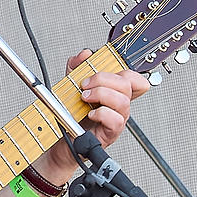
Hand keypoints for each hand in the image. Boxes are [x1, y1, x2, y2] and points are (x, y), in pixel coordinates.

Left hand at [45, 51, 149, 174]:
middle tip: (85, 85)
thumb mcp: (71, 85)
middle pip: (127, 84)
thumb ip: (76, 67)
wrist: (62, 141)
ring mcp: (117, 119)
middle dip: (103, 79)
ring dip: (101, 94)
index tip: (102, 70)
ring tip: (85, 98)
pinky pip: (116, 121)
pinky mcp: (110, 133)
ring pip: (123, 101)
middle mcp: (119, 105)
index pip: (134, 78)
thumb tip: (84, 54)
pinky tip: (91, 113)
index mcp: (114, 92)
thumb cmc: (71, 116)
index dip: (125, 70)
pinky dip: (102, 114)